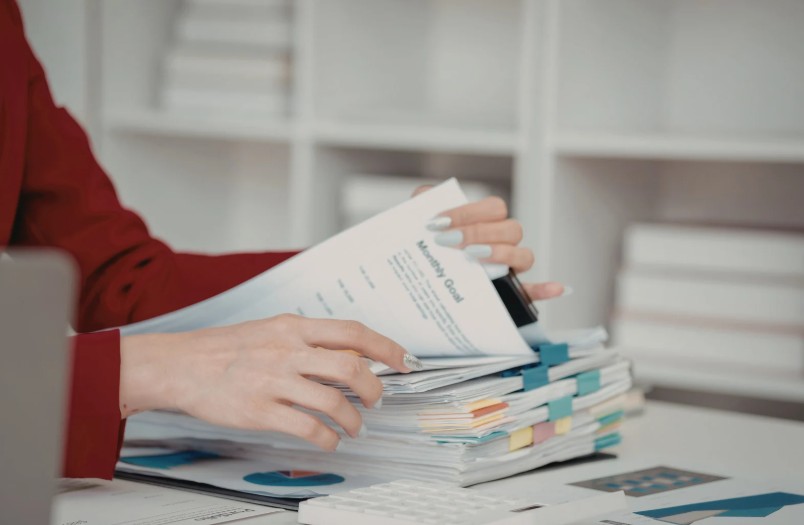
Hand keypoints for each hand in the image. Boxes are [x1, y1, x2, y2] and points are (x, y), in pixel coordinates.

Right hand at [119, 314, 418, 450]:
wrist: (180, 365)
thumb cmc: (227, 348)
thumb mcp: (272, 330)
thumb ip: (308, 340)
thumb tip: (349, 354)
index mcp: (294, 327)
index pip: (353, 333)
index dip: (387, 348)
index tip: (405, 361)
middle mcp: (288, 351)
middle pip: (350, 368)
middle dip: (375, 390)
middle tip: (377, 401)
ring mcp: (274, 381)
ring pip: (333, 402)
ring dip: (353, 420)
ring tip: (354, 427)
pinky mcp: (260, 410)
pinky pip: (308, 428)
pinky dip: (328, 438)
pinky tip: (330, 440)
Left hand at [413, 185, 565, 300]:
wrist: (415, 278)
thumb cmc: (424, 248)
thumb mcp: (419, 223)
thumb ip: (421, 203)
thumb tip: (423, 196)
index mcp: (486, 221)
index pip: (493, 208)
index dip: (467, 212)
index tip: (437, 222)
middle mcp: (503, 242)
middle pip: (511, 229)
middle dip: (479, 232)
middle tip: (449, 241)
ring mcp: (509, 267)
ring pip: (524, 255)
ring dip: (502, 253)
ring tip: (473, 258)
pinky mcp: (509, 294)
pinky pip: (533, 292)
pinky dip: (546, 289)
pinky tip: (555, 289)